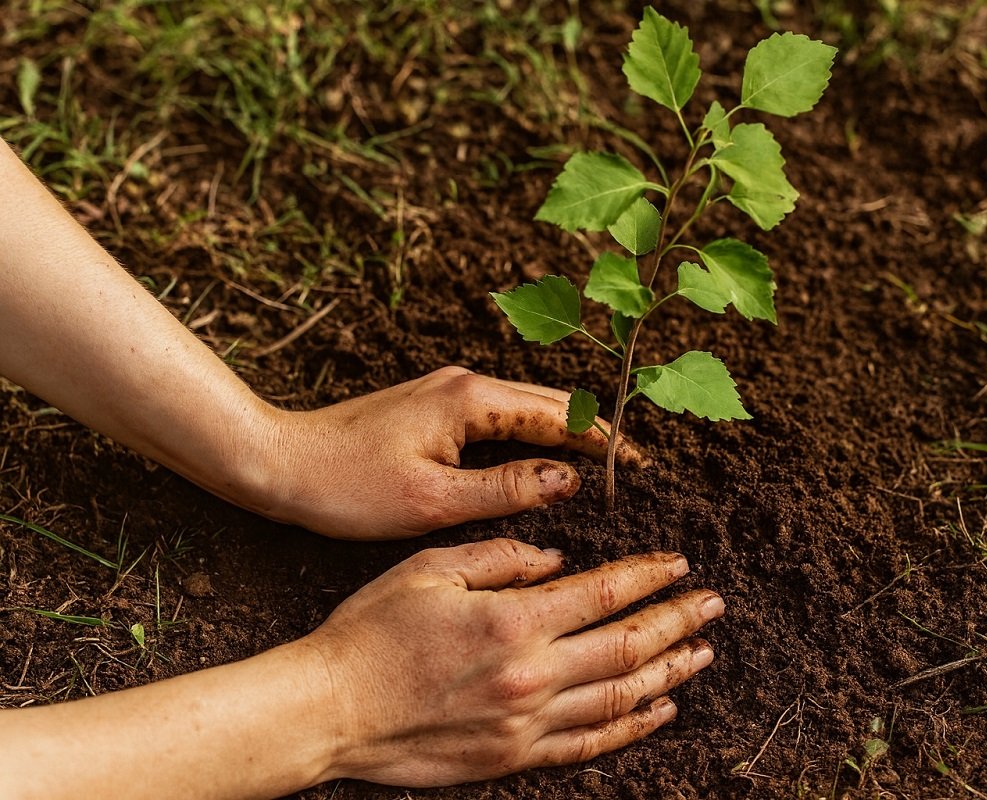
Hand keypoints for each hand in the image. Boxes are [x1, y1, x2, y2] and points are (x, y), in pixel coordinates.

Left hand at [254, 367, 643, 539]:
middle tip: (632, 464)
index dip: (603, 440)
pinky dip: (531, 432)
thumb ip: (507, 488)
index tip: (640, 464)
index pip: (560, 414)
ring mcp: (446, 390)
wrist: (277, 463)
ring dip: (564, 429)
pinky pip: (499, 414)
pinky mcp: (431, 405)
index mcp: (471, 399)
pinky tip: (540, 456)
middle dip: (593, 429)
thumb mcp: (433, 501)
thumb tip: (568, 479)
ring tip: (599, 460)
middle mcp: (464, 382)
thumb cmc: (348, 486)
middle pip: (549, 401)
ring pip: (525, 405)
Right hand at [303, 538, 721, 786]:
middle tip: (713, 604)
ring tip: (702, 652)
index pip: (605, 593)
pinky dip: (631, 727)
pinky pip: (589, 745)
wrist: (330, 710)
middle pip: (627, 645)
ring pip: (620, 697)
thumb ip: (500, 558)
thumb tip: (557, 561)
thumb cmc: (372, 631)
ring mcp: (526, 722)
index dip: (649, 577)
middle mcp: (532, 674)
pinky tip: (660, 709)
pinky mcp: (514, 757)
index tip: (679, 564)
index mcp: (513, 620)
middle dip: (677, 621)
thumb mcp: (429, 567)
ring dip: (668, 672)